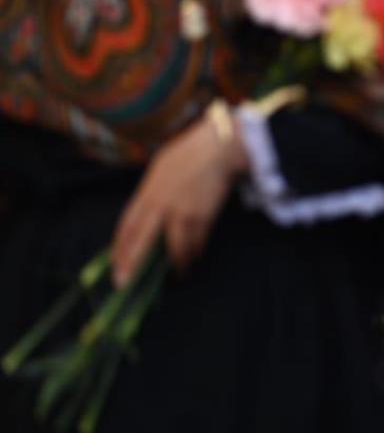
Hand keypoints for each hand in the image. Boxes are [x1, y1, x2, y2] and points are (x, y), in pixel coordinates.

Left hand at [111, 114, 246, 286]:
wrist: (220, 148)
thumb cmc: (191, 151)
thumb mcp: (161, 167)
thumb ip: (152, 190)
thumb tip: (148, 207)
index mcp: (148, 192)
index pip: (127, 225)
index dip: (119, 247)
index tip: (115, 265)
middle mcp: (161, 205)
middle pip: (142, 241)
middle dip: (132, 264)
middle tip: (124, 284)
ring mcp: (182, 212)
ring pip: (174, 247)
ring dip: (175, 263)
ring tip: (177, 274)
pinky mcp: (203, 216)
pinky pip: (196, 241)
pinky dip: (194, 251)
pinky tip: (194, 257)